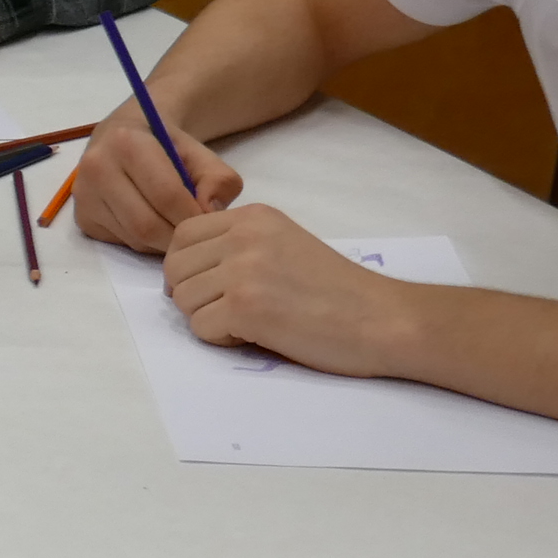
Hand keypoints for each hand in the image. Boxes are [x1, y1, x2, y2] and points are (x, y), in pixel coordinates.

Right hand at [68, 101, 242, 250]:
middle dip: (178, 236)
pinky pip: (122, 242)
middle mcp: (97, 168)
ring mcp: (84, 195)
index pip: (166, 195)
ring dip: (162, 242)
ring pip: (134, 238)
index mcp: (126, 143)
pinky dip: (145, 242)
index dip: (194, 216)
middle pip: (146, 224)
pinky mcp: (82, 217)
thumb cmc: (166, 145)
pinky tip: (152, 223)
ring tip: (175, 225)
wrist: (125, 136)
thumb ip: (218, 180)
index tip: (210, 222)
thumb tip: (209, 213)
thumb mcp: (200, 153)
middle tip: (196, 234)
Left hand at [160, 205, 427, 376]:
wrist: (382, 318)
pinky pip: (200, 329)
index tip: (211, 287)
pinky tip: (260, 335)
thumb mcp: (285, 245)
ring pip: (184, 301)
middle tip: (231, 311)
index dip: (187, 267)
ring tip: (251, 322)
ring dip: (209, 319)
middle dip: (194, 296)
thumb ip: (241, 246)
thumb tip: (187, 268)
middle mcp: (243, 235)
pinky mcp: (243, 306)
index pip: (183, 234)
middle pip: (175, 269)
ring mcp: (242, 269)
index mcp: (253, 216)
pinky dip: (224, 340)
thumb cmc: (339, 292)